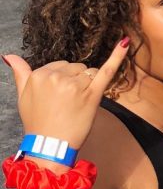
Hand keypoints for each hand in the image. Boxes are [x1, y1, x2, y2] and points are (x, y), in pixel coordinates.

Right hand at [4, 38, 130, 150]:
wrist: (50, 146)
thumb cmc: (38, 122)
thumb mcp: (22, 96)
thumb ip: (20, 73)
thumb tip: (9, 55)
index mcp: (40, 75)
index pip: (60, 65)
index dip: (61, 80)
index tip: (56, 96)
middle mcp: (57, 77)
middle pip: (76, 67)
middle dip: (74, 81)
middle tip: (66, 103)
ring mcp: (75, 85)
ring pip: (89, 72)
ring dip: (87, 84)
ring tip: (75, 104)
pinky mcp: (93, 93)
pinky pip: (107, 70)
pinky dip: (118, 56)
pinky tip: (125, 43)